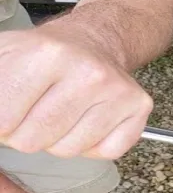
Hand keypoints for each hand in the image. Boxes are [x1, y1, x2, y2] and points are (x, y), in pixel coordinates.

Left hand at [0, 25, 152, 158]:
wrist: (94, 40)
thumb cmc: (46, 54)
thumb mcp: (4, 55)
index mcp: (46, 54)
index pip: (2, 121)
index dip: (0, 124)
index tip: (7, 113)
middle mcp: (88, 72)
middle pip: (33, 140)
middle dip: (25, 135)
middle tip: (33, 114)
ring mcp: (117, 91)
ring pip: (68, 150)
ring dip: (58, 141)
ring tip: (61, 116)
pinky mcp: (138, 106)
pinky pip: (106, 151)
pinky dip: (92, 146)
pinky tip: (87, 122)